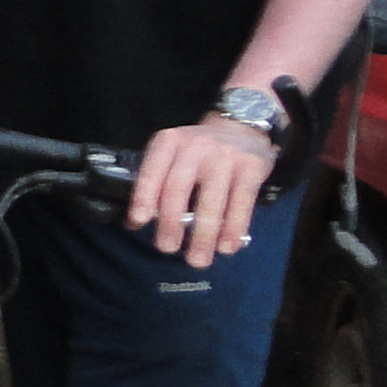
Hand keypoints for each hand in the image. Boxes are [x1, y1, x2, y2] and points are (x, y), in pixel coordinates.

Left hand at [129, 113, 273, 267]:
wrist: (242, 127)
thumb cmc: (199, 150)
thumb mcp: (174, 155)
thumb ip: (156, 183)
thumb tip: (135, 223)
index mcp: (169, 143)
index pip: (152, 170)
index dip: (144, 196)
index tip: (139, 221)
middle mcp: (195, 146)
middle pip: (179, 186)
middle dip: (172, 221)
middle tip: (167, 248)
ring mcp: (225, 156)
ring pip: (212, 199)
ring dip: (204, 234)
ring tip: (197, 258)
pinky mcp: (252, 167)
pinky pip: (241, 202)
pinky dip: (234, 228)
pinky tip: (228, 246)